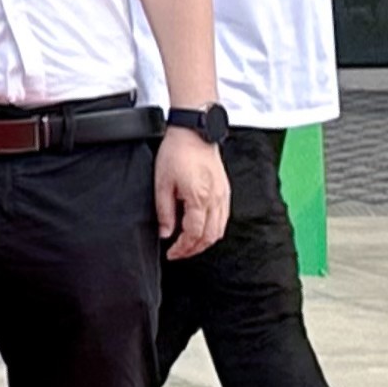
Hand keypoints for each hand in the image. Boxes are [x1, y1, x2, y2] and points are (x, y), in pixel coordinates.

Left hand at [154, 127, 232, 259]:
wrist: (193, 133)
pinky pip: (224, 219)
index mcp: (198, 199)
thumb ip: (164, 211)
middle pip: (209, 237)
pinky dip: (214, 230)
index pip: (193, 234)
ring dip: (205, 242)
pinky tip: (202, 229)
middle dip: (193, 249)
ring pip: (219, 230)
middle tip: (178, 253)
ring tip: (189, 245)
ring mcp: (223, 196)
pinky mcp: (226, 191)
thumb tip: (165, 233)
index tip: (171, 253)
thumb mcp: (161, 183)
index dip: (182, 248)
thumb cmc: (176, 153)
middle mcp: (215, 200)